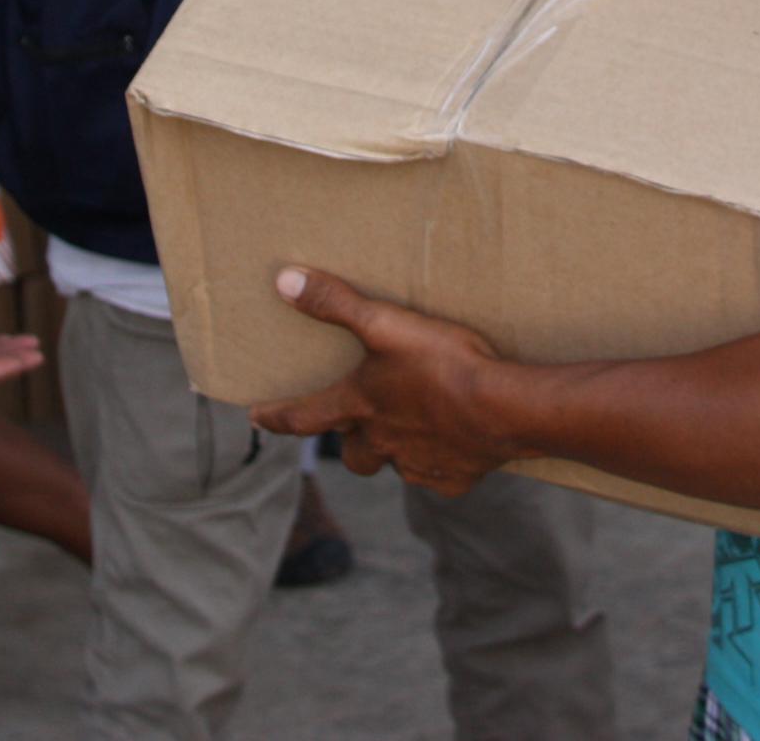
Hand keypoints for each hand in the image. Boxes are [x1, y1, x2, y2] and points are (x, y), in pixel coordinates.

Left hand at [250, 268, 516, 495]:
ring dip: (397, 448)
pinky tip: (457, 440)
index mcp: (360, 407)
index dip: (276, 416)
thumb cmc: (442, 363)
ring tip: (415, 426)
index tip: (256, 417)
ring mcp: (417, 464)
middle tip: (357, 427)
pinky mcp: (452, 479)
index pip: (303, 417)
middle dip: (351, 442)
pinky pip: (437, 474)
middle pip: (353, 454)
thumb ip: (335, 303)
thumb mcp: (385, 324)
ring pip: (395, 464)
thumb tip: (284, 281)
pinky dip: (441, 460)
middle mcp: (381, 442)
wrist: (504, 408)